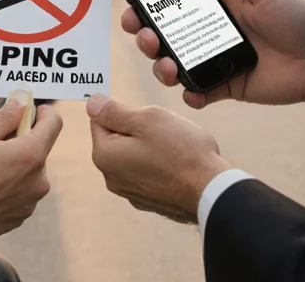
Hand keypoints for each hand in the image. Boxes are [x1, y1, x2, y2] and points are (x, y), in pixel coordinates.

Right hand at [0, 100, 62, 243]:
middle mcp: (38, 181)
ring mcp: (30, 203)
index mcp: (30, 156)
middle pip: (39, 148)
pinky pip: (20, 191)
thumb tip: (22, 104)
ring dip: (14, 163)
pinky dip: (8, 184)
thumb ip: (5, 115)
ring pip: (29, 171)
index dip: (41, 112)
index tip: (26, 110)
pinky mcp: (19, 217)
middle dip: (20, 140)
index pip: (53, 123)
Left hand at [88, 96, 228, 223]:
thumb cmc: (182, 152)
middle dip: (137, 130)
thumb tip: (92, 104)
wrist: (212, 191)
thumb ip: (114, 111)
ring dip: (150, 146)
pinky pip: (150, 173)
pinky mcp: (150, 201)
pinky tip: (179, 165)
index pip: (99, 120)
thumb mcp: (146, 119)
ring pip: (135, 155)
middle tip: (162, 132)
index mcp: (104, 156)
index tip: (144, 116)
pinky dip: (161, 165)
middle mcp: (112, 178)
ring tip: (174, 148)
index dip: (123, 111)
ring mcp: (131, 192)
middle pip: (117, 139)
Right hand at [123, 0, 304, 108]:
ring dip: (160, 65)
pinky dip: (190, 94)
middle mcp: (209, 32)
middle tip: (144, 35)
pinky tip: (191, 91)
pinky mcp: (227, 86)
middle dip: (144, 35)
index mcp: (214, 5)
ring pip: (173, 65)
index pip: (171, 3)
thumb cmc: (299, 14)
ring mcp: (216, 60)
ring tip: (166, 64)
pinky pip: (199, 93)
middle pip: (163, 35)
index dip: (147, 4)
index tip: (132, 5)